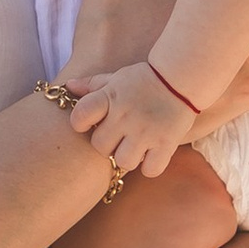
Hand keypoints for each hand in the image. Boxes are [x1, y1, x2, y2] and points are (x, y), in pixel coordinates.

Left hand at [69, 62, 194, 179]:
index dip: (80, 123)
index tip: (89, 122)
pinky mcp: (166, 144)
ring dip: (126, 157)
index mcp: (110, 97)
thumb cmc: (143, 80)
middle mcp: (126, 116)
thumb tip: (68, 86)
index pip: (80, 116)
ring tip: (133, 147)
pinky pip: (150, 169)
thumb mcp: (116, 78)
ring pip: (123, 161)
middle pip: (100, 146)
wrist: (180, 79)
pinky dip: (149, 166)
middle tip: (116, 136)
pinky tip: (150, 155)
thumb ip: (92, 85)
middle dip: (106, 143)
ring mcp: (146, 132)